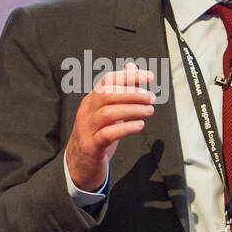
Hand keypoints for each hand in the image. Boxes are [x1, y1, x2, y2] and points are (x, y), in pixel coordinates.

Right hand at [65, 62, 154, 190]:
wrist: (79, 164)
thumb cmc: (97, 134)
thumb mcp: (108, 110)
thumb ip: (120, 90)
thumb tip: (131, 66)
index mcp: (92, 100)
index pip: (107, 81)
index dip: (128, 76)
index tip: (149, 76)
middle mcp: (87, 111)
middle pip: (107, 95)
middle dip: (132, 93)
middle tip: (152, 97)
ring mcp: (87, 128)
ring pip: (108, 113)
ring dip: (132, 110)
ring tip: (150, 111)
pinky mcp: (91, 146)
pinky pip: (107, 134)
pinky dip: (125, 128)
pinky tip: (140, 125)